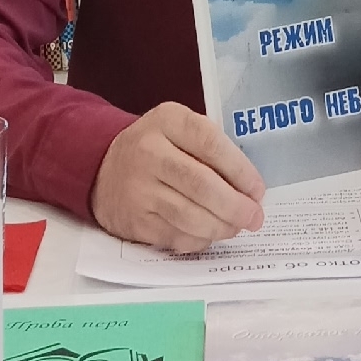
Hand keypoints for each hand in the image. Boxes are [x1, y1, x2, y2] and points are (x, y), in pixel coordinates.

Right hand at [91, 101, 265, 249]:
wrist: (102, 168)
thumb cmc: (156, 148)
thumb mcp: (179, 130)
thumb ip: (211, 149)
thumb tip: (249, 190)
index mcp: (168, 120)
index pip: (211, 144)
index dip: (241, 171)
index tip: (258, 190)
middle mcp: (149, 151)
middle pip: (202, 185)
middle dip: (236, 206)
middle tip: (255, 217)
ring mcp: (139, 188)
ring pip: (190, 216)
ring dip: (222, 227)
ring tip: (236, 227)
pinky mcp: (134, 220)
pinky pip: (176, 236)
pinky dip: (200, 239)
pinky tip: (209, 234)